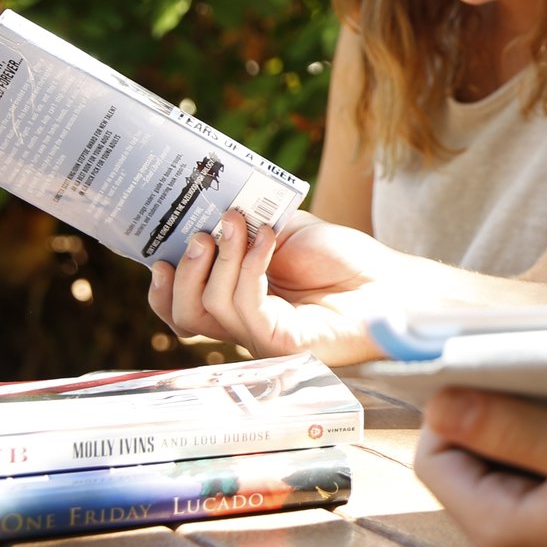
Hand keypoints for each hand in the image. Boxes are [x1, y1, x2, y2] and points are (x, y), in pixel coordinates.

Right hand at [148, 209, 392, 364]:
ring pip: (210, 308)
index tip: (157, 254)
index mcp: (235, 299)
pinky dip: (250, 266)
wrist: (389, 280)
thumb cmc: (342, 258)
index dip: (161, 287)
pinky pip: (247, 307)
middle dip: (185, 270)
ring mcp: (261, 336)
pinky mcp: (282, 342)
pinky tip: (268, 237)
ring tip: (237, 224)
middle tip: (201, 234)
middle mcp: (243, 323)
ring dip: (221, 259)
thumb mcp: (283, 229)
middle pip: (184, 315)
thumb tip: (210, 203)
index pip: (181, 307)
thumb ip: (245, 223)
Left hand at [414, 388, 546, 546]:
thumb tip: (439, 402)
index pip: (435, 457)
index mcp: (503, 531)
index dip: (459, 407)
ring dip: (534, 431)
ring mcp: (546, 546)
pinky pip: (541, 484)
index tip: (508, 372)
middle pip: (466, 464)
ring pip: (506, 470)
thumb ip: (511, 428)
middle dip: (499, 418)